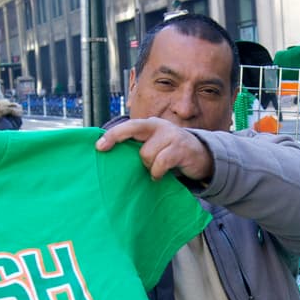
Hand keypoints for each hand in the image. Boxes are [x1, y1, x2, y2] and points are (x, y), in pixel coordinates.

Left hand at [95, 117, 214, 182]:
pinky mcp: (180, 149)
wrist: (201, 156)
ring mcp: (171, 136)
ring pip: (146, 154)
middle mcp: (159, 126)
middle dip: (116, 137)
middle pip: (133, 129)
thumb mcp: (154, 145)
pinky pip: (160, 164)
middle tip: (103, 149)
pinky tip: (160, 175)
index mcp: (150, 125)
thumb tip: (111, 155)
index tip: (98, 146)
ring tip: (155, 168)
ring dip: (147, 166)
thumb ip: (139, 146)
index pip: (128, 126)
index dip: (112, 134)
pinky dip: (157, 173)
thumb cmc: (170, 153)